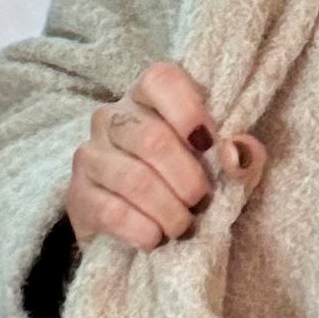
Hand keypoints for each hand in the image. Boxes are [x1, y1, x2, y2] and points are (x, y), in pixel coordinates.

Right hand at [65, 60, 266, 252]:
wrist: (137, 224)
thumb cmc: (185, 181)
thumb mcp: (220, 165)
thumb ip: (241, 154)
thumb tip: (237, 154)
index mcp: (149, 97)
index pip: (162, 80)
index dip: (189, 110)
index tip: (209, 144)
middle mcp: (112, 117)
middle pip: (151, 138)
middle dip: (187, 178)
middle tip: (201, 201)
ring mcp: (91, 154)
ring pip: (134, 180)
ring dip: (168, 210)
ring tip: (182, 226)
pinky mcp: (77, 194)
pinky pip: (112, 211)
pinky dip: (143, 230)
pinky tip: (155, 237)